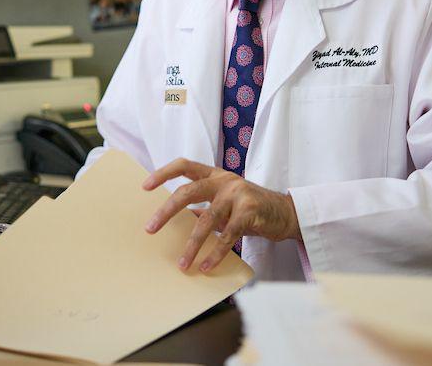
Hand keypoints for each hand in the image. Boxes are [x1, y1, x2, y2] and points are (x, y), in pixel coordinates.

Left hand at [142, 158, 299, 272]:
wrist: (287, 213)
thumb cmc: (252, 208)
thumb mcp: (226, 202)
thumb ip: (204, 206)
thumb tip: (178, 218)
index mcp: (215, 174)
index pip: (185, 166)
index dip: (163, 173)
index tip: (144, 186)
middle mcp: (224, 181)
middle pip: (188, 191)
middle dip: (167, 210)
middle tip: (150, 228)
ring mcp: (238, 194)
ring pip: (207, 220)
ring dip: (192, 244)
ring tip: (182, 263)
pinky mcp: (250, 212)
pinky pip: (228, 236)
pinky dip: (215, 253)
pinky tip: (206, 265)